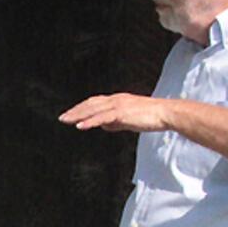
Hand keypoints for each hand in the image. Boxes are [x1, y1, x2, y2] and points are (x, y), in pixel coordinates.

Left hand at [59, 93, 173, 132]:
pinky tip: (80, 126)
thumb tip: (103, 126)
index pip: (95, 102)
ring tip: (66, 121)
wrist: (165, 113)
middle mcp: (115, 100)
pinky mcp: (122, 113)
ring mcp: (118, 105)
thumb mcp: (129, 120)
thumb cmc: (151, 117)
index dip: (82, 108)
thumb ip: (116, 123)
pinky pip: (102, 117)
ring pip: (93, 110)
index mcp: (117, 100)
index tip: (71, 114)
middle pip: (90, 104)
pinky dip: (90, 121)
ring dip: (78, 115)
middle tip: (62, 118)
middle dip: (75, 111)